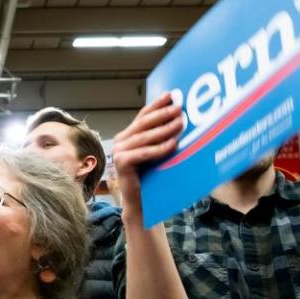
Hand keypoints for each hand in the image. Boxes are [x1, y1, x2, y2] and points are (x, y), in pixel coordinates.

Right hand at [112, 91, 183, 216]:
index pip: (143, 115)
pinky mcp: (121, 164)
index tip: (172, 94)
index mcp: (128, 135)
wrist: (141, 204)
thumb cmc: (151, 178)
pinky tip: (173, 144)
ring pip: (144, 137)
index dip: (157, 104)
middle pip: (143, 123)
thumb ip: (161, 137)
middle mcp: (120, 141)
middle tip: (180, 108)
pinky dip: (159, 148)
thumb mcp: (157, 153)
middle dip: (163, 114)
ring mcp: (118, 152)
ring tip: (181, 123)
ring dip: (165, 129)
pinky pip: (143, 153)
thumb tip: (181, 118)